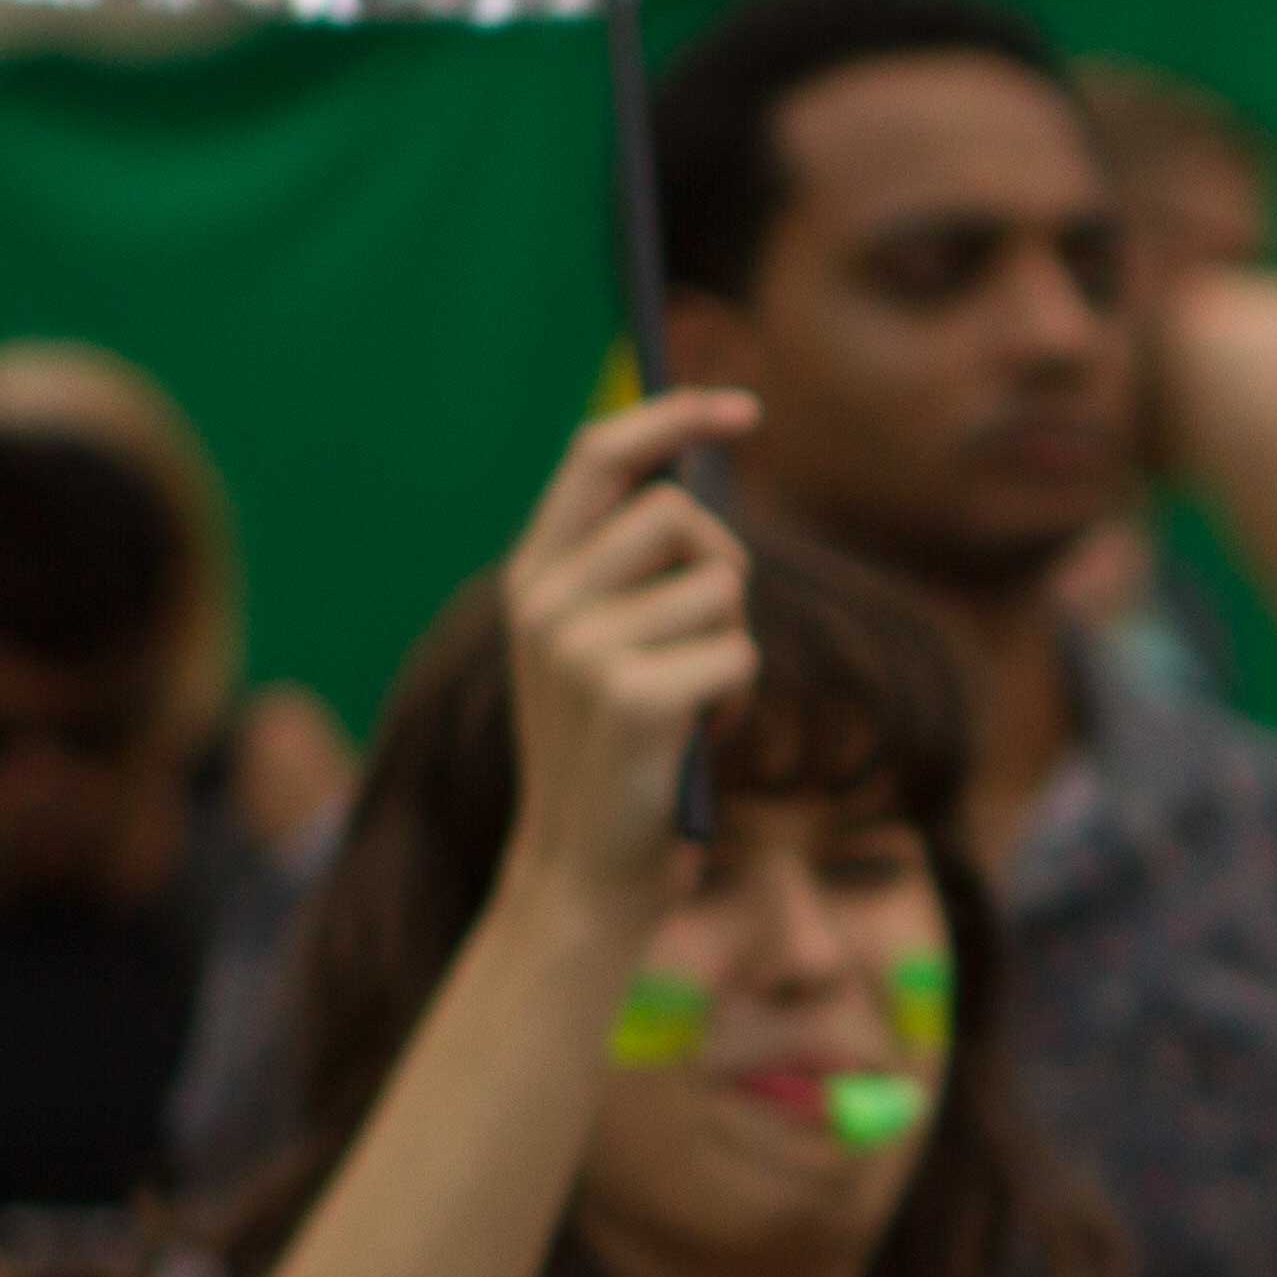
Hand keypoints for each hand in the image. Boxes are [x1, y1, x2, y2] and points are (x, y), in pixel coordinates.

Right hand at [494, 392, 759, 914]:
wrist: (581, 869)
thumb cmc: (615, 748)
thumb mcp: (603, 643)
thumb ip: (632, 567)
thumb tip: (700, 481)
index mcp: (534, 575)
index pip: (598, 454)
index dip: (673, 417)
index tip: (743, 407)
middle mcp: (545, 600)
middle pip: (679, 515)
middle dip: (724, 566)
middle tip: (707, 632)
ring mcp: (581, 648)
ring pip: (722, 588)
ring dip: (733, 643)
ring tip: (691, 699)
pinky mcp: (631, 698)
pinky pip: (740, 656)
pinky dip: (739, 698)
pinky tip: (697, 738)